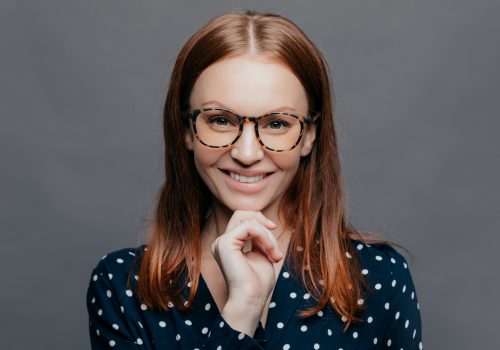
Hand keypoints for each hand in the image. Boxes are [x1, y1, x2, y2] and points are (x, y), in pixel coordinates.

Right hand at [211, 210, 283, 333]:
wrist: (252, 299)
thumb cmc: (258, 282)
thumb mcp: (262, 253)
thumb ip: (260, 237)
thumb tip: (264, 221)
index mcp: (229, 245)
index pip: (243, 220)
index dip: (261, 224)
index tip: (274, 240)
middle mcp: (221, 242)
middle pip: (242, 214)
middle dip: (264, 225)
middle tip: (274, 248)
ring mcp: (221, 242)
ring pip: (249, 220)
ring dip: (268, 235)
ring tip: (275, 254)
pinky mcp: (225, 243)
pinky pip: (249, 227)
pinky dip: (265, 236)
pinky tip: (270, 252)